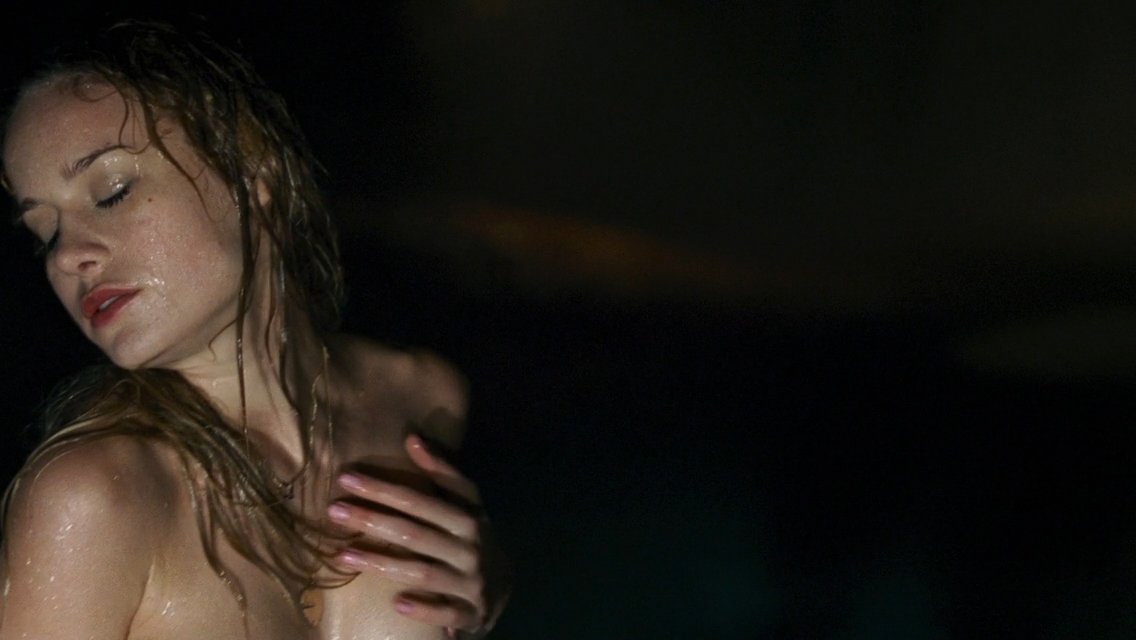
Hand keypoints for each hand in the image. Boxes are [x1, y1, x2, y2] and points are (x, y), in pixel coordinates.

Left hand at [327, 434, 510, 636]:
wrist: (503, 587)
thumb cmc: (472, 537)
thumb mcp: (466, 503)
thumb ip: (443, 473)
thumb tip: (412, 438)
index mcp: (469, 517)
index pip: (422, 499)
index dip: (385, 488)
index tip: (348, 477)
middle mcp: (470, 547)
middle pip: (415, 532)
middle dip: (373, 519)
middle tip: (335, 510)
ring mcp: (471, 581)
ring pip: (423, 571)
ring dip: (383, 563)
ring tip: (343, 554)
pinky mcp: (471, 613)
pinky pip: (446, 611)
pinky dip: (424, 609)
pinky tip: (397, 603)